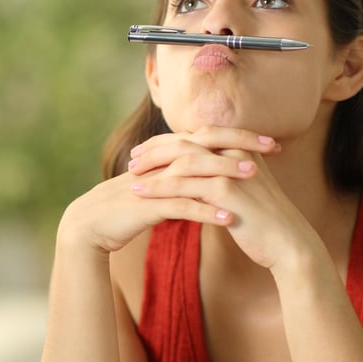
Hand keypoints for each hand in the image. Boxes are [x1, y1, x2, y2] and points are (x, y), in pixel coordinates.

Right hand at [56, 127, 276, 254]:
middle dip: (239, 144)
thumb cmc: (127, 208)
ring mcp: (154, 183)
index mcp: (167, 157)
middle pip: (205, 145)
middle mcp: (162, 163)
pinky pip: (180, 206)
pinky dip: (204, 211)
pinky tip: (227, 218)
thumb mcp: (159, 189)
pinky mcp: (147, 206)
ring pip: (194, 172)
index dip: (239, 136)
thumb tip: (211, 178)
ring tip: (255, 176)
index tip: (270, 142)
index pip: (207, 138)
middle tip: (272, 147)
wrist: (90, 225)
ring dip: (225, 173)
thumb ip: (183, 180)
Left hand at [126, 126, 315, 270]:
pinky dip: (159, 188)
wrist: (289, 244)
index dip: (169, 141)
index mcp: (240, 149)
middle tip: (133, 159)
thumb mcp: (245, 193)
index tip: (146, 151)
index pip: (197, 136)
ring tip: (131, 176)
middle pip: (186, 141)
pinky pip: (184, 185)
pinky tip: (141, 194)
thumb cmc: (265, 223)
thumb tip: (200, 177)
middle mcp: (236, 152)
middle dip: (156, 148)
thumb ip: (225, 178)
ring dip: (153, 167)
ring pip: (182, 160)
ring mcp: (231, 169)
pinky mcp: (227, 190)